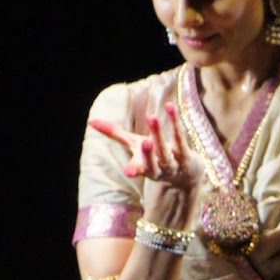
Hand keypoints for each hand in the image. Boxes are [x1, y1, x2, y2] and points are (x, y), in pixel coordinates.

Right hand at [89, 103, 203, 189]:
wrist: (186, 173)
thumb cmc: (155, 157)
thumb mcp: (134, 146)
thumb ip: (115, 134)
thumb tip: (91, 121)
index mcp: (145, 169)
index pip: (138, 170)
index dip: (134, 170)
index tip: (129, 172)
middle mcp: (160, 169)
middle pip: (153, 163)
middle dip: (148, 154)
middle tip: (145, 142)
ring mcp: (174, 163)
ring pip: (166, 151)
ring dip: (159, 135)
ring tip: (151, 117)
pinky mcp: (187, 154)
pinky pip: (180, 138)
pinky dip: (175, 122)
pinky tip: (169, 107)